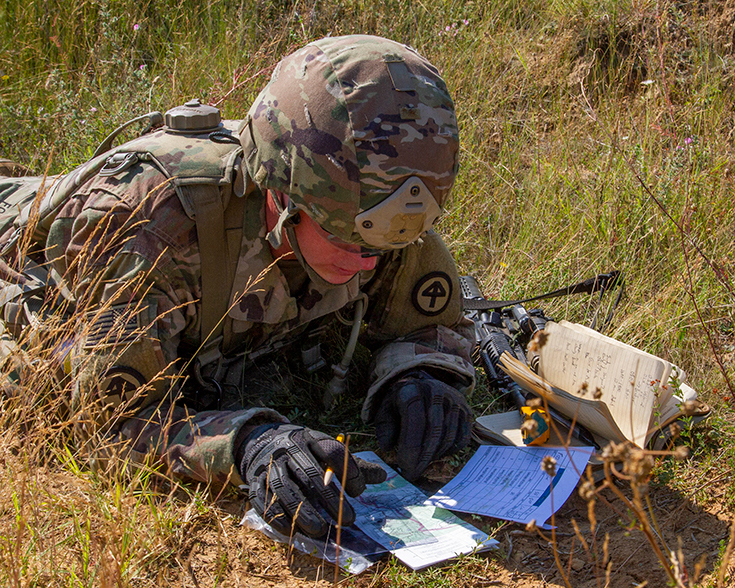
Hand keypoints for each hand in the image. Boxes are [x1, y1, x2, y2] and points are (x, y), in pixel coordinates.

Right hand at [239, 424, 385, 536]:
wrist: (260, 442)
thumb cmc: (304, 451)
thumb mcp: (327, 450)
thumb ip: (353, 465)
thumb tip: (383, 476)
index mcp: (311, 438)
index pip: (332, 450)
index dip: (348, 470)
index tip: (359, 491)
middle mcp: (288, 449)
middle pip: (310, 473)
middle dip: (330, 499)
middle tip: (349, 520)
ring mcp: (269, 465)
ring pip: (286, 489)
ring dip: (304, 512)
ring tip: (322, 530)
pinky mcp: (255, 481)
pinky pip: (265, 502)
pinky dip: (280, 519)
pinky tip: (296, 533)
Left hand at [374, 369, 471, 481]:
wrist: (423, 385)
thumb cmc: (401, 402)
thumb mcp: (386, 409)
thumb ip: (384, 427)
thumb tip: (388, 447)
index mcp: (413, 389)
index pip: (415, 420)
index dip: (410, 447)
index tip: (404, 467)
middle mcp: (437, 392)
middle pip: (434, 431)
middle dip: (423, 458)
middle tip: (413, 474)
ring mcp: (454, 400)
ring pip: (449, 436)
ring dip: (435, 456)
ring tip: (422, 464)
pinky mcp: (466, 410)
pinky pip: (462, 438)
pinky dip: (450, 451)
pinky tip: (437, 454)